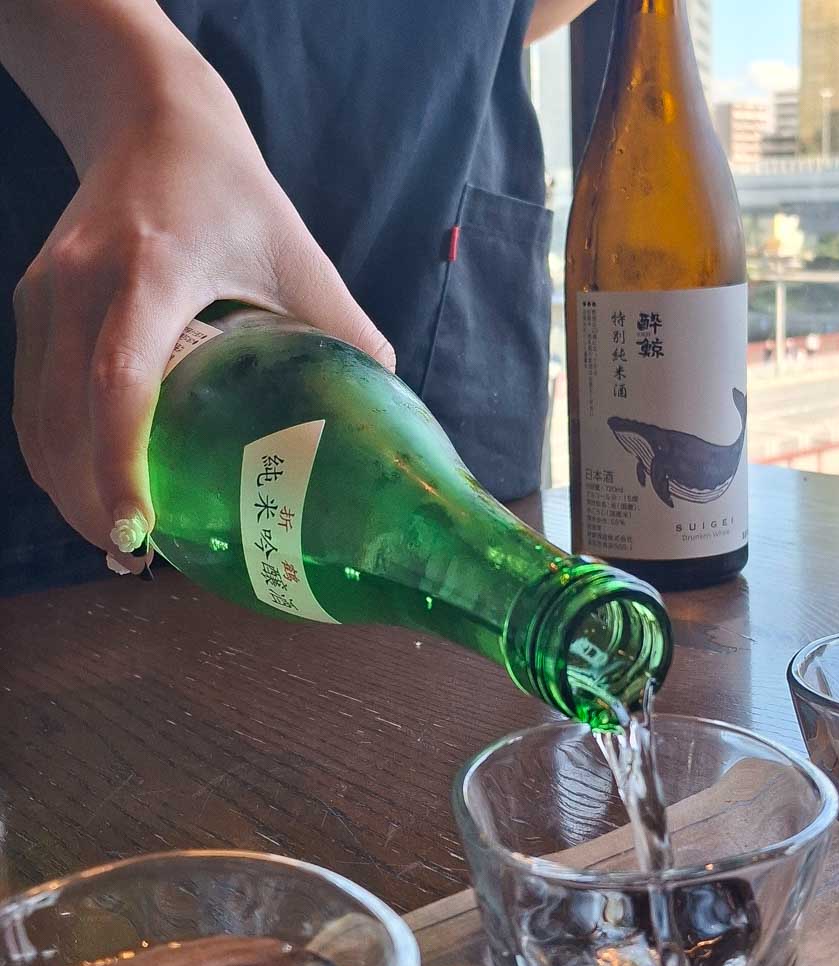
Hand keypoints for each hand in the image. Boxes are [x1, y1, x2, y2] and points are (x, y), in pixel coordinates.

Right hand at [13, 81, 393, 567]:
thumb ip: (347, 333)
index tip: (140, 530)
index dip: (120, 465)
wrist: (148, 118)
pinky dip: (54, 452)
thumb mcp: (301, 254)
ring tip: (118, 540)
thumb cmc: (234, 191)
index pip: (119, 382)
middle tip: (138, 557)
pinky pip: (31, 396)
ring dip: (67, 487)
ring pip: (36, 416)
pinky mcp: (32, 301)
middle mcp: (82, 282)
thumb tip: (386, 418)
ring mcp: (46, 293)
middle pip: (64, 417)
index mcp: (151, 269)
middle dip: (91, 500)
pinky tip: (91, 488)